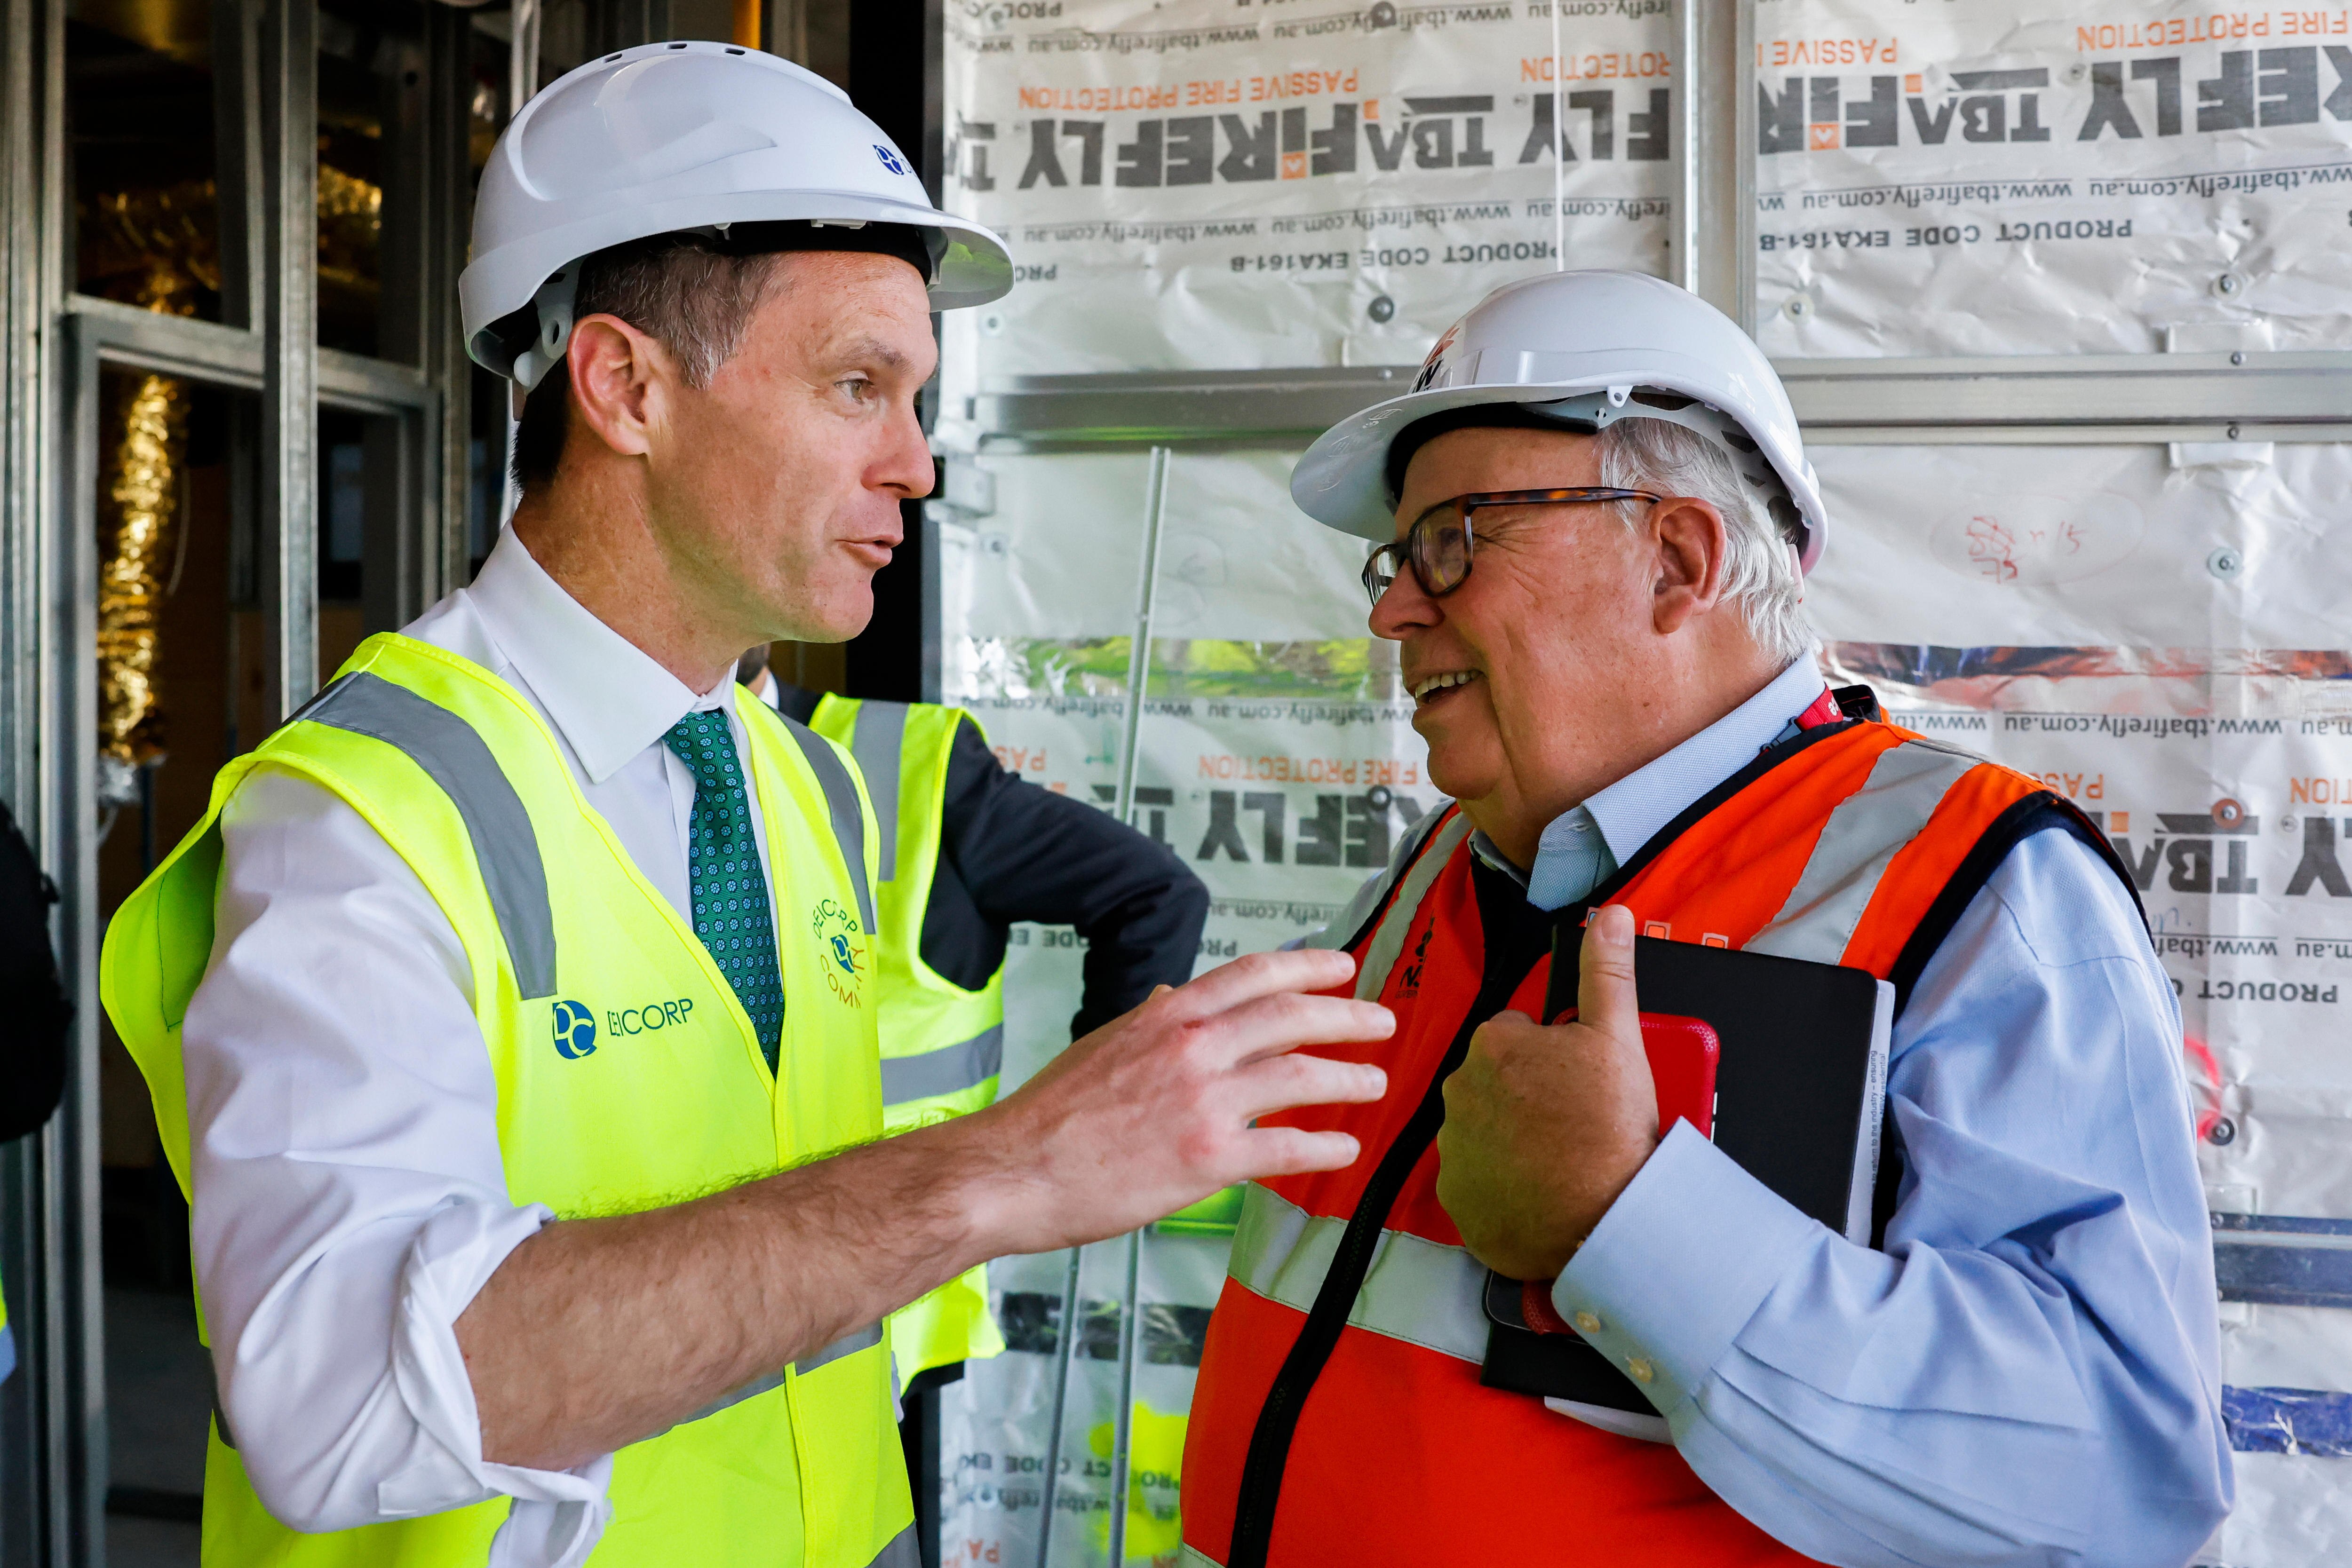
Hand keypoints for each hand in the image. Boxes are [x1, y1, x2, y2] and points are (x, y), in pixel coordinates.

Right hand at [971, 948, 1392, 1255]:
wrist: (1014, 1169)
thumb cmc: (1051, 1114)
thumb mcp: (1103, 1044)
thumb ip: (1151, 1021)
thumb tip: (1176, 995)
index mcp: (1167, 1015)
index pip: (1255, 974)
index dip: (1309, 966)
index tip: (1343, 967)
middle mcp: (1192, 1048)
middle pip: (1292, 1017)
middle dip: (1348, 1016)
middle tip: (1382, 1022)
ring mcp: (1203, 1102)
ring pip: (1301, 1079)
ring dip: (1349, 1078)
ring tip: (1375, 1082)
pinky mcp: (1207, 1159)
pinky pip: (1285, 1148)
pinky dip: (1324, 1145)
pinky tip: (1344, 1147)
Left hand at [1436, 903, 1658, 1279]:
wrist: (1605, 1218)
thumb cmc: (1611, 1129)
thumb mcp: (1618, 1037)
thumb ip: (1606, 972)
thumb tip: (1608, 916)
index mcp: (1494, 1044)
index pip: (1518, 1036)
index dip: (1554, 1057)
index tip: (1578, 1081)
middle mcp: (1460, 1090)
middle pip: (1499, 1081)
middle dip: (1530, 1094)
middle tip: (1574, 1119)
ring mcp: (1454, 1146)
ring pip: (1486, 1127)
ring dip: (1513, 1136)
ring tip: (1559, 1155)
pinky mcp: (1456, 1197)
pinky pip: (1476, 1178)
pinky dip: (1500, 1182)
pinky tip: (1536, 1187)